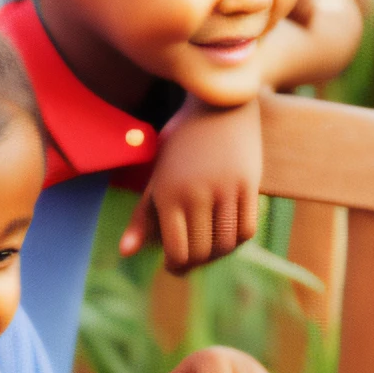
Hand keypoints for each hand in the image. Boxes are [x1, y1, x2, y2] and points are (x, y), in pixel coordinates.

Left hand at [118, 96, 261, 271]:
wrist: (217, 106)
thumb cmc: (180, 143)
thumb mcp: (157, 174)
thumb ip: (143, 214)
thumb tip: (125, 253)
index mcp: (167, 193)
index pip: (177, 251)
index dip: (176, 265)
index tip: (174, 265)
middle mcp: (196, 194)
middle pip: (201, 252)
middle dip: (195, 263)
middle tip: (190, 260)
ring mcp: (225, 190)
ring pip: (226, 245)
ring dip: (217, 254)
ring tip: (207, 249)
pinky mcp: (248, 186)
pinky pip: (247, 231)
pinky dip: (237, 240)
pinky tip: (226, 235)